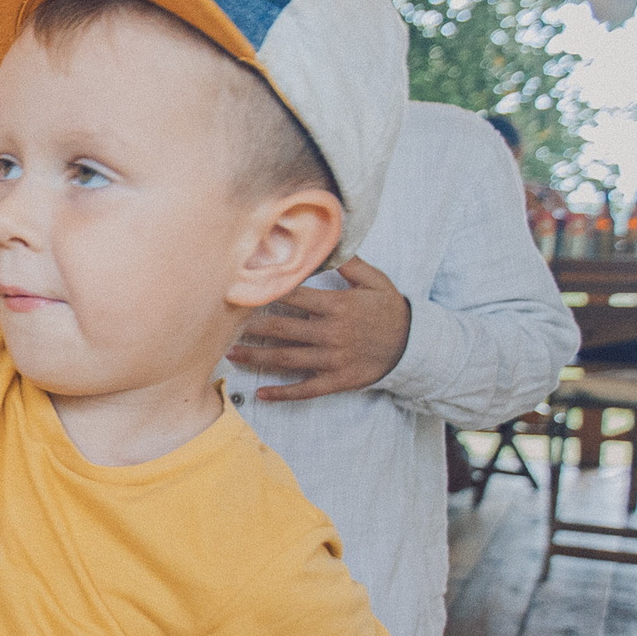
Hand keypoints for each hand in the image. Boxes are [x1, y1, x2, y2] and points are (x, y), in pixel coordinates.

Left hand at [226, 257, 411, 401]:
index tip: (240, 289)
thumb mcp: (375, 281)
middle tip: (222, 324)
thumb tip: (329, 241)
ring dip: (257, 357)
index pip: (293, 297)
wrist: (414, 345)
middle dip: (250, 327)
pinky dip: (283, 393)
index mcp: (337, 306)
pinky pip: (306, 388)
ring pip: (287, 359)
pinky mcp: (338, 380)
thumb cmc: (390, 310)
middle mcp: (331, 333)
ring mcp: (333, 359)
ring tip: (231, 354)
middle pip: (282, 330)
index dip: (265, 293)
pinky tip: (261, 394)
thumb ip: (350, 263)